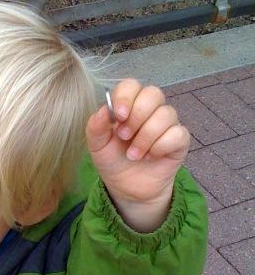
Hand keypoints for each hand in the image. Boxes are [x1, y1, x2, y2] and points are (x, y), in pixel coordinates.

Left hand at [86, 79, 189, 230]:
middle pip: (153, 93)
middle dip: (137, 116)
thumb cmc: (113, 161)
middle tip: (124, 137)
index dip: (126, 97)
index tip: (119, 116)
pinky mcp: (179, 140)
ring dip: (146, 137)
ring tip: (134, 155)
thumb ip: (96, 127)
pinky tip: (150, 156)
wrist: (126, 188)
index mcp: (128, 105)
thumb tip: (104, 110)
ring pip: (166, 114)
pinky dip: (160, 146)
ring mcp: (166, 123)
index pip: (131, 85)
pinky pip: (177, 133)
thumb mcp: (97, 146)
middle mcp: (150, 110)